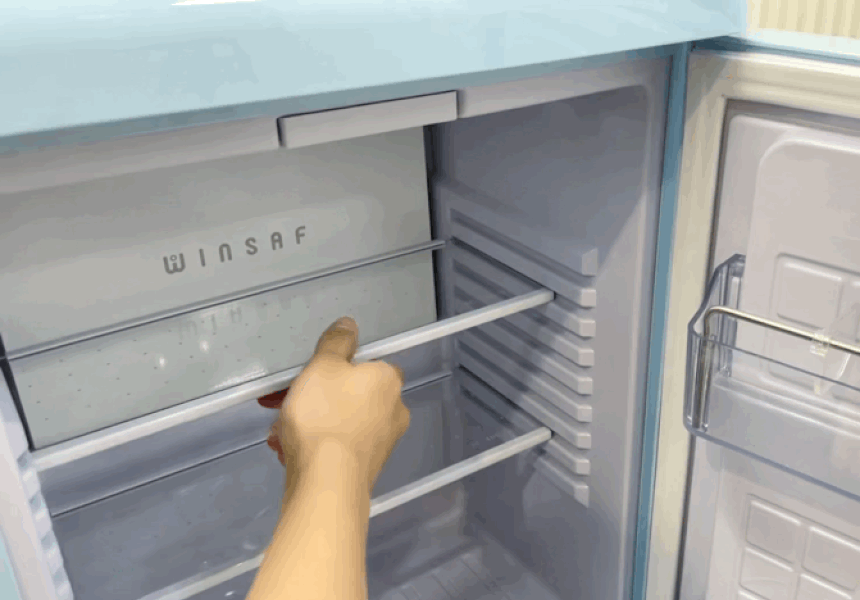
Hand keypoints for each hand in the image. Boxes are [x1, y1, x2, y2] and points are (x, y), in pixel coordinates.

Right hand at [258, 317, 409, 495]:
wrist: (327, 484)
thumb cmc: (324, 416)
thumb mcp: (322, 367)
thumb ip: (336, 343)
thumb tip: (350, 324)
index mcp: (388, 381)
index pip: (367, 363)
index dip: (336, 366)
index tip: (308, 374)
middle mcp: (394, 411)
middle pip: (350, 394)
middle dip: (313, 397)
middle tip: (283, 402)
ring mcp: (381, 444)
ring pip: (339, 422)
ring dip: (308, 422)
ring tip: (278, 431)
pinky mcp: (365, 470)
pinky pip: (336, 447)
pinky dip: (314, 445)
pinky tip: (286, 450)